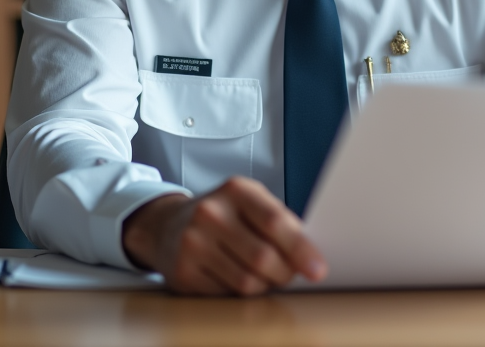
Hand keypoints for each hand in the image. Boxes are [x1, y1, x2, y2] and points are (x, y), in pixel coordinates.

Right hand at [121, 176, 326, 295]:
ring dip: (264, 286)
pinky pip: (226, 294)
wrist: (167, 225)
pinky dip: (239, 292)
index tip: (318, 269)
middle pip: (262, 258)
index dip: (301, 248)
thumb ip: (280, 222)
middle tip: (290, 274)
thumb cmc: (222, 214)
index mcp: (235, 190)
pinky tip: (234, 276)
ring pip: (247, 282)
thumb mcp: (251, 202)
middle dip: (285, 273)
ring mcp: (192, 243)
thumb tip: (310, 257)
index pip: (274, 221)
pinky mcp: (182, 273)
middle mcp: (210, 213)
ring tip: (263, 274)